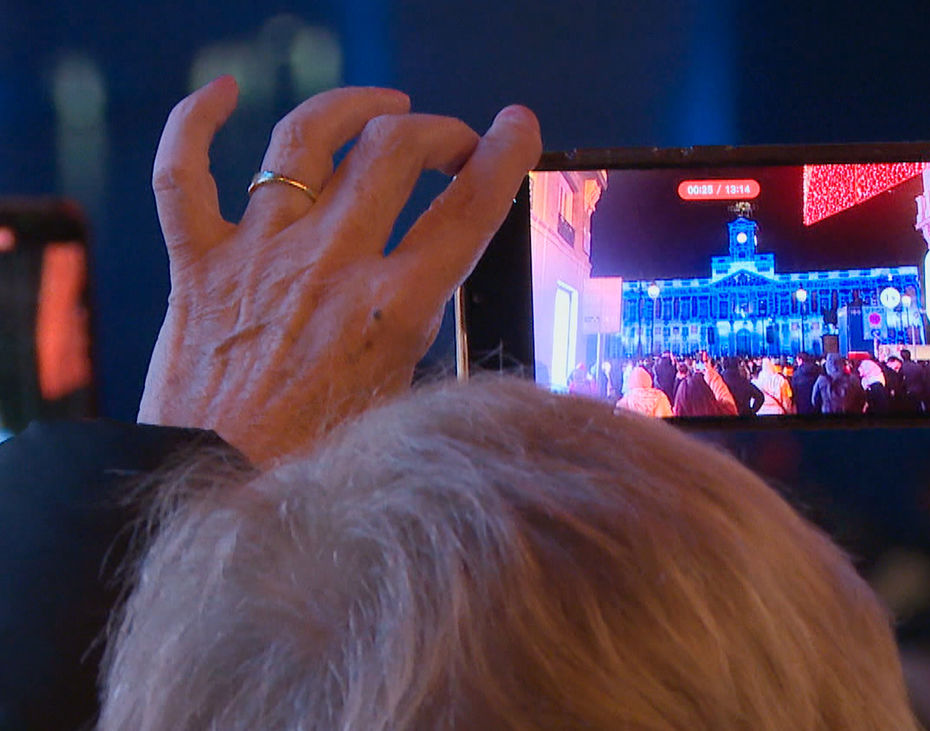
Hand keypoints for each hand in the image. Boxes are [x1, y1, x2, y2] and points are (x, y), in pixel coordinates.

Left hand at [138, 77, 540, 463]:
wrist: (217, 494)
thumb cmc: (316, 466)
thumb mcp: (403, 404)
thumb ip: (425, 339)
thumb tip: (439, 291)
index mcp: (390, 309)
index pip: (468, 209)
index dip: (504, 155)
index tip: (518, 127)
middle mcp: (328, 267)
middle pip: (395, 151)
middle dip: (436, 130)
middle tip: (450, 143)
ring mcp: (258, 257)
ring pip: (305, 139)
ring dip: (353, 106)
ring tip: (381, 106)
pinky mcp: (198, 265)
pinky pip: (183, 173)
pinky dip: (198, 123)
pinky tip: (222, 94)